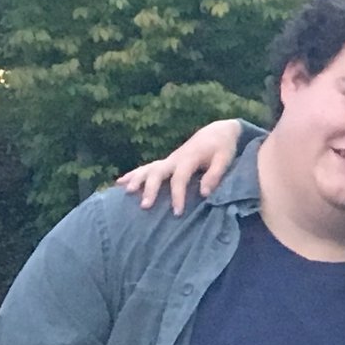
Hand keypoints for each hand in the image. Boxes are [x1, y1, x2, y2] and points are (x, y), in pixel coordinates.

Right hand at [115, 118, 245, 212]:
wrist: (216, 132)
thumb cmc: (222, 147)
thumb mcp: (225, 160)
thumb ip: (215, 175)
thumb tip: (204, 194)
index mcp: (189, 158)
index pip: (180, 178)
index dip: (178, 195)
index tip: (177, 212)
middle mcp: (174, 158)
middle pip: (157, 172)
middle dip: (150, 189)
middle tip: (144, 206)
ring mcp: (168, 160)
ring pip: (147, 168)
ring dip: (135, 179)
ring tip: (125, 192)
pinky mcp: (166, 162)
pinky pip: (146, 168)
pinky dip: (133, 174)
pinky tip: (120, 183)